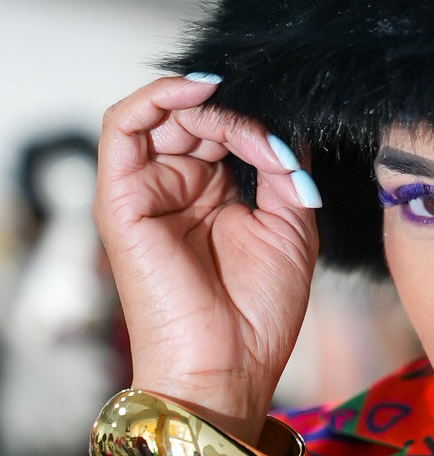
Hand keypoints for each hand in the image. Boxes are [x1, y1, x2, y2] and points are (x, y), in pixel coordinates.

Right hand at [95, 73, 319, 443]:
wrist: (229, 365)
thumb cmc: (259, 312)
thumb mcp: (291, 221)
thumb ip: (282, 163)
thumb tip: (271, 119)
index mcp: (214, 194)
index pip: (224, 128)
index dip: (256, 114)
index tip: (292, 113)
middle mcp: (177, 188)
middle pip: (194, 116)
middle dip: (236, 109)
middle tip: (269, 121)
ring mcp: (146, 192)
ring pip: (162, 114)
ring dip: (204, 102)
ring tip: (239, 115)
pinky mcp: (121, 199)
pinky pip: (124, 125)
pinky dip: (159, 96)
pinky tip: (202, 91)